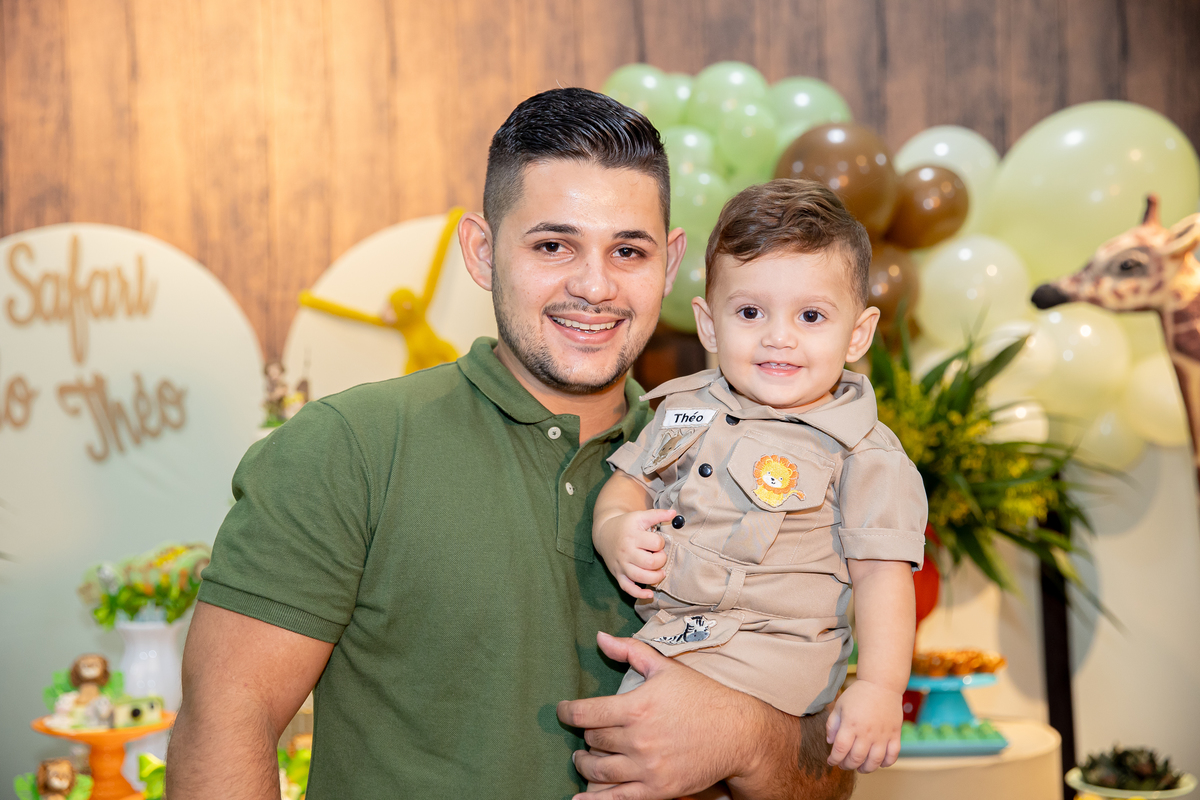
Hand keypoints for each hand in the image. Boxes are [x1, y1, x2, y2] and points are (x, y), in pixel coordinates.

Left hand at [557, 632, 759, 799]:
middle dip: (585, 737)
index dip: (567, 712)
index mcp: (636, 707)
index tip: (563, 711)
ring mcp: (647, 767)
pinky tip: (580, 799)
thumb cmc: (701, 697)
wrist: (737, 733)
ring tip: (583, 760)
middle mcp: (638, 739)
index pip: (586, 713)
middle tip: (587, 733)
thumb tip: (599, 637)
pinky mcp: (657, 789)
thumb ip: (630, 651)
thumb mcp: (666, 668)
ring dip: (585, 765)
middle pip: (593, 741)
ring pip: (599, 770)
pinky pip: (617, 799)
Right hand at [594, 510, 673, 598]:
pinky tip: (650, 594)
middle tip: (659, 556)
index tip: (657, 541)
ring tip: (660, 572)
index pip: (656, 543)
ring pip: (641, 577)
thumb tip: (674, 513)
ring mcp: (621, 564)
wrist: (604, 533)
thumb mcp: (640, 516)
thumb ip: (657, 514)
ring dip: (655, 577)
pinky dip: (640, 594)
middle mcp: (626, 551)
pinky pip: (628, 588)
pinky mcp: (618, 575)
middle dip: (661, 560)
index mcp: (633, 535)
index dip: (661, 543)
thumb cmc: (626, 525)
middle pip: (651, 562)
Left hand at [825, 679, 901, 772]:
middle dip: (847, 765)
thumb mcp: (839, 706)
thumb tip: (830, 742)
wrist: (881, 684)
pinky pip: (893, 755)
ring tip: (860, 767)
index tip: (831, 761)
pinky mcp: (895, 734)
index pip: (840, 750)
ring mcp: (882, 735)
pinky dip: (886, 763)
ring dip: (865, 769)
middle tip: (844, 764)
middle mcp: (866, 732)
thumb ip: (832, 724)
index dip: (834, 759)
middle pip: (856, 759)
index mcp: (850, 724)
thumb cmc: (858, 694)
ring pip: (874, 761)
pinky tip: (879, 762)